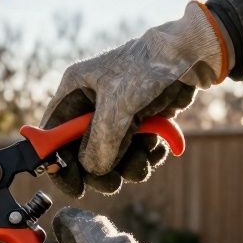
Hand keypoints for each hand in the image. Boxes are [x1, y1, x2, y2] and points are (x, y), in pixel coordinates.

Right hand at [44, 1, 229, 196]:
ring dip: (129, 165)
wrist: (190, 55)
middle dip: (100, 170)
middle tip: (114, 182)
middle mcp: (89, 106)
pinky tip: (158, 147)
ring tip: (146, 157)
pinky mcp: (137, 123)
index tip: (74, 187)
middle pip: (81, 153)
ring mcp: (114, 116)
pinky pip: (133, 153)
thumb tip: (93, 171)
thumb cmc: (149, 67)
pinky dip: (146, 157)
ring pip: (110, 158)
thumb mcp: (118, 104)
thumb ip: (100, 141)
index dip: (57, 163)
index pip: (52, 135)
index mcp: (73, 92)